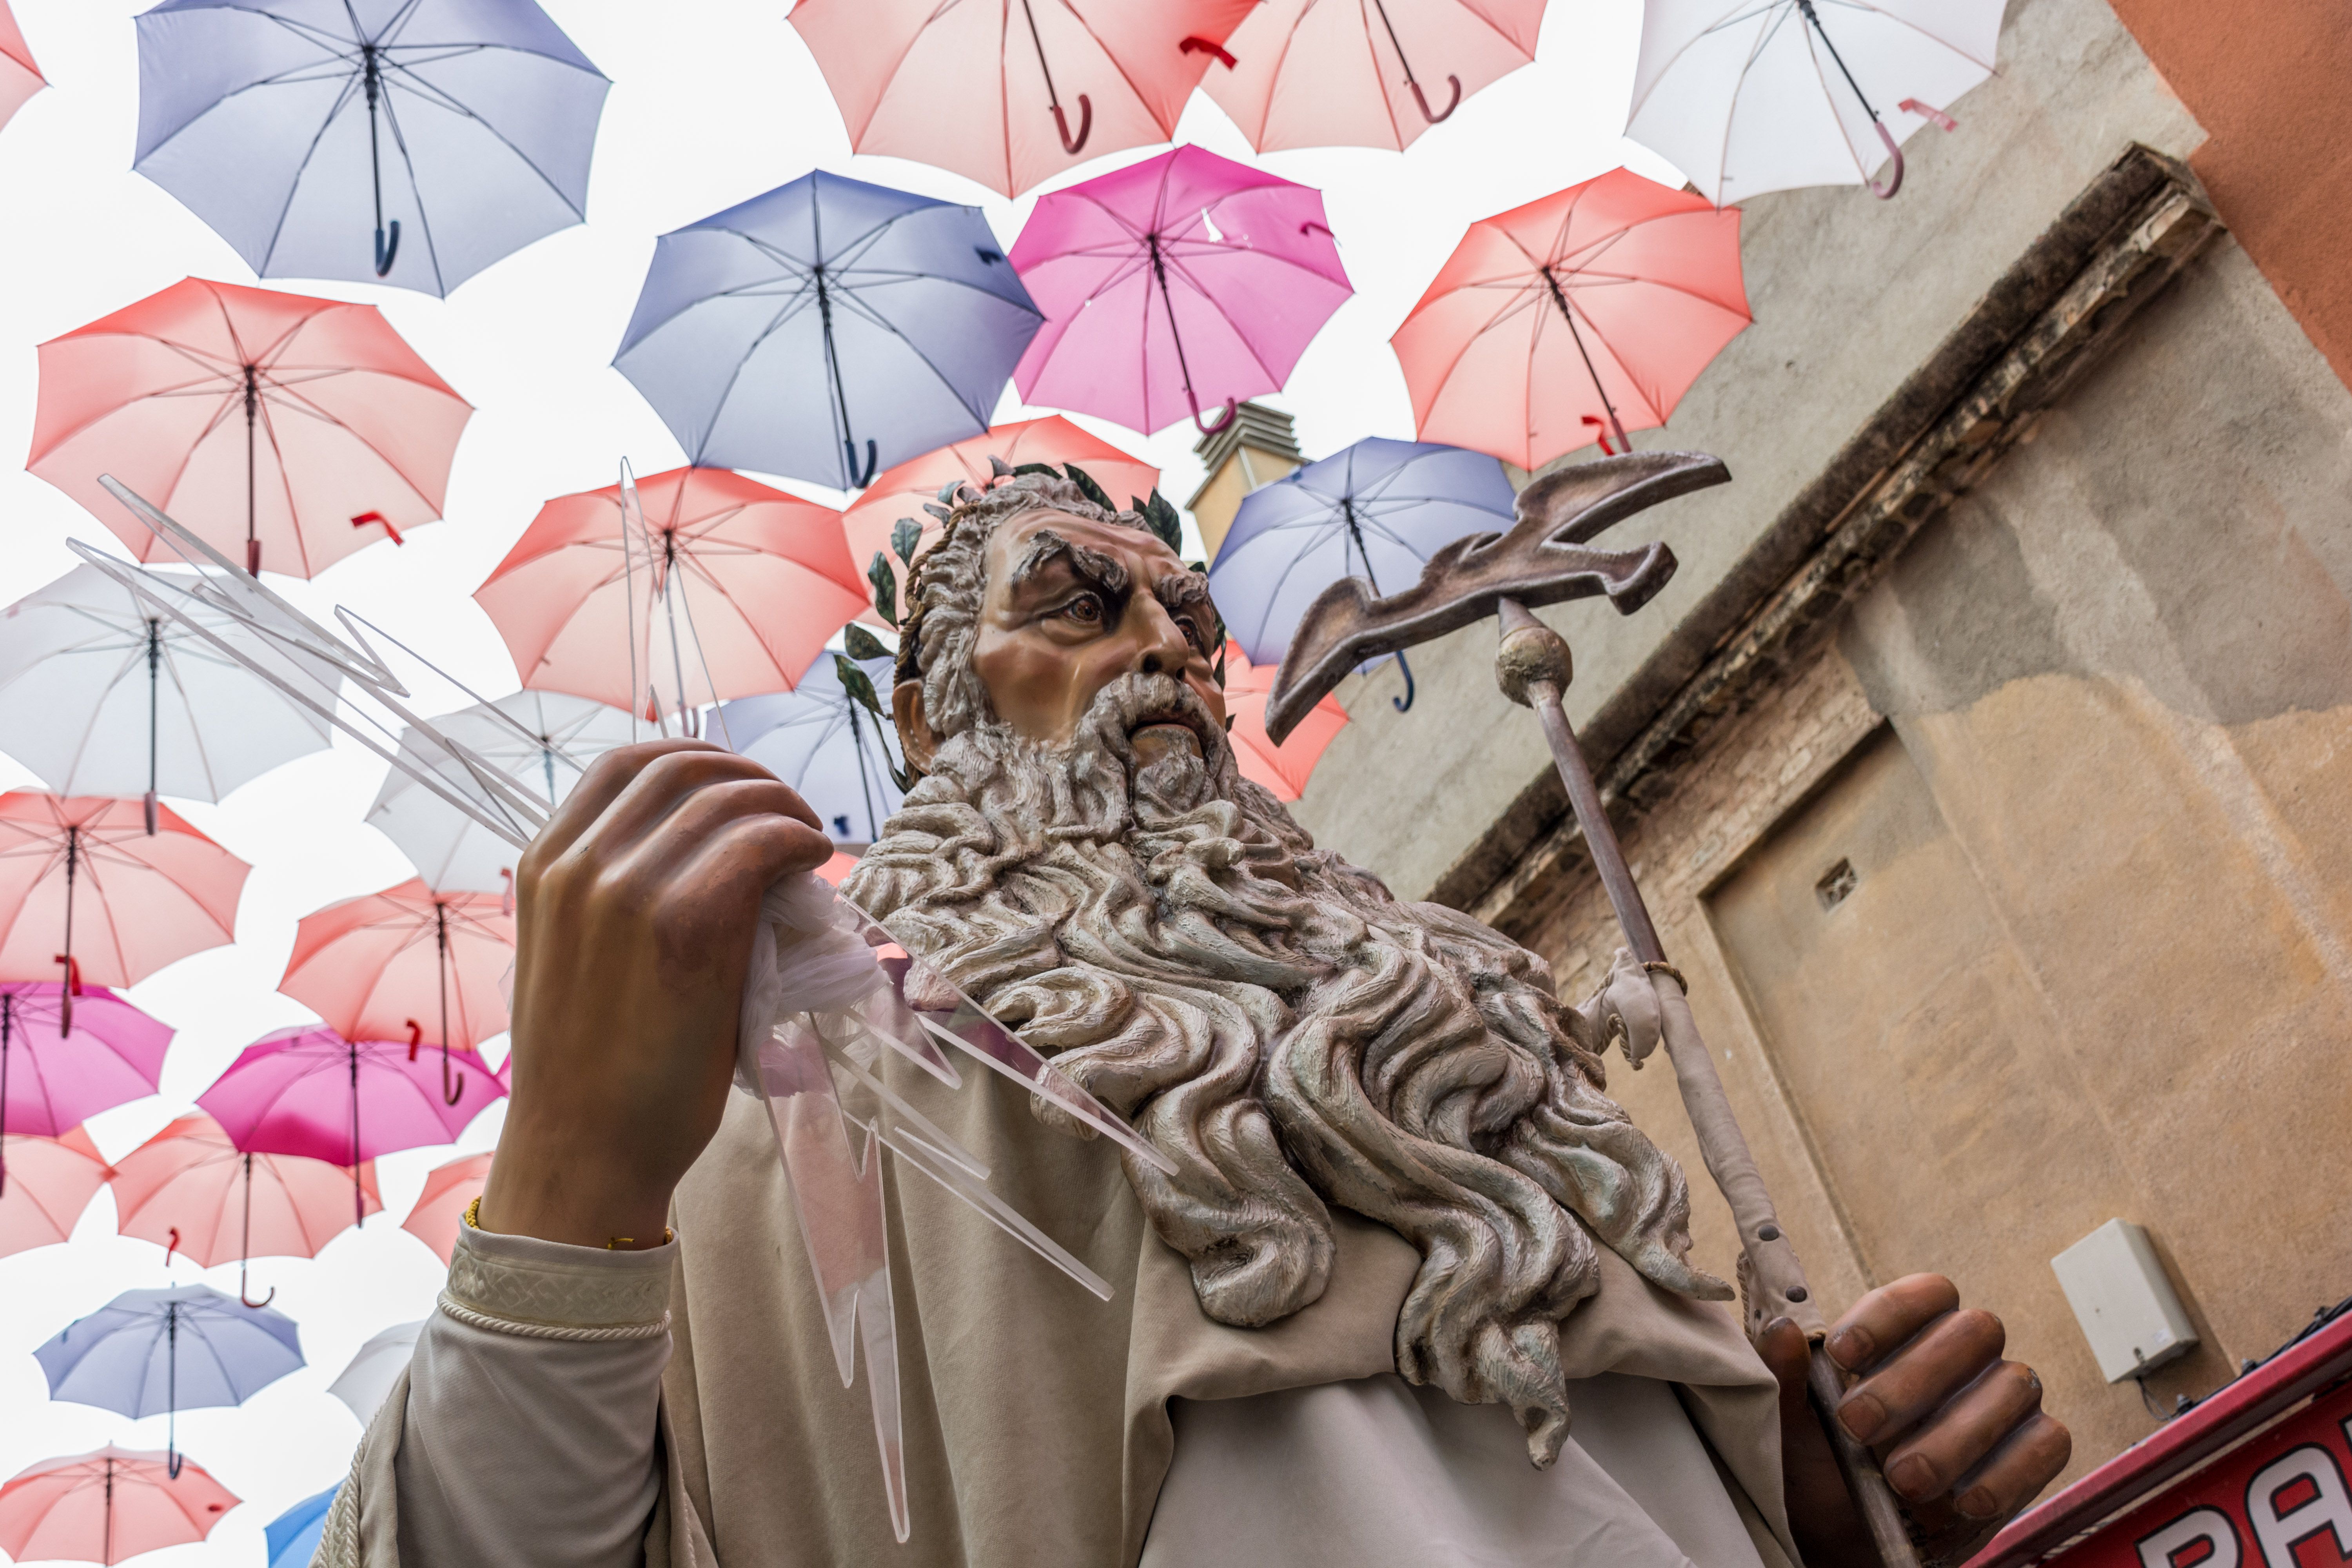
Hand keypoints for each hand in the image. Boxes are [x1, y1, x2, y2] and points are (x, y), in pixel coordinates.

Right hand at [478, 741, 830, 1249]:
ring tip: (810, 843)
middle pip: (685, 769)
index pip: (626, 763)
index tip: (739, 788)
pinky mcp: (685, 927)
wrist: (584, 1149)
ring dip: (785, 808)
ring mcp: (627, 891)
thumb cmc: (593, 1067)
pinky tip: (814, 864)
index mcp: (545, 865)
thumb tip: (707, 849)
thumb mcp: (577, 953)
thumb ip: (614, 892)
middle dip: (751, 777)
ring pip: (729, 800)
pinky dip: (798, 839)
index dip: (697, 760)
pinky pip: (760, 843)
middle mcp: (579, 865)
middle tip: (790, 815)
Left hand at [1761, 1275, 2071, 1566]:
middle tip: (1859, 1427)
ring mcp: (2006, 1400)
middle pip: (1971, 1332)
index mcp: (1911, 1332)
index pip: (1926, 1292)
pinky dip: (2007, 1474)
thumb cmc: (1823, 1468)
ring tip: (1903, 1480)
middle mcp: (1968, 1355)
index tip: (1842, 1353)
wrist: (1849, 1538)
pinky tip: (1963, 1502)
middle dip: (1913, 1379)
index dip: (1890, 1314)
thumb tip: (1784, 1330)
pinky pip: (2047, 1443)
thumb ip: (1786, 1379)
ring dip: (1954, 1436)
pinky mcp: (2034, 1451)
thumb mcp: (1792, 1427)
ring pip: (2010, 1387)